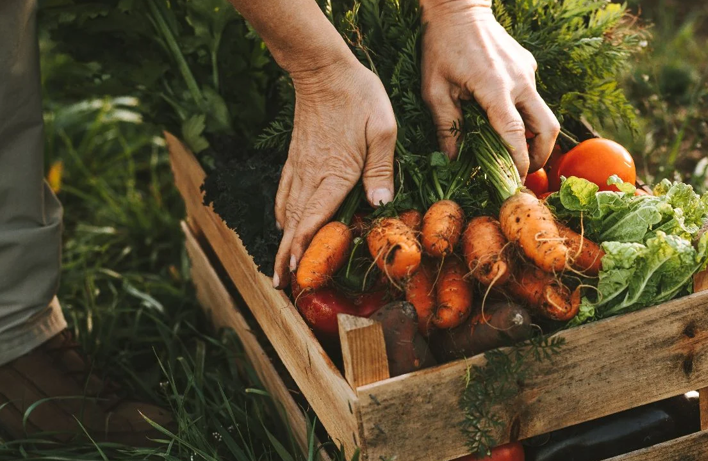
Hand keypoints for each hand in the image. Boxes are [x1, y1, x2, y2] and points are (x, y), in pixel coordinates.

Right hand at [273, 58, 396, 287]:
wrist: (323, 68)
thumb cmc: (359, 96)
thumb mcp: (382, 129)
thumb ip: (381, 168)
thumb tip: (379, 204)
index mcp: (334, 173)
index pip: (314, 219)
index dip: (303, 248)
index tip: (294, 273)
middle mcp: (312, 175)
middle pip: (295, 223)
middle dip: (286, 255)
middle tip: (281, 284)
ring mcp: (300, 166)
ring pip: (287, 210)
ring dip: (283, 239)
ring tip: (280, 264)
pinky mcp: (296, 157)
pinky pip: (285, 191)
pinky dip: (282, 213)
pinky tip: (284, 223)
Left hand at [419, 0, 559, 176]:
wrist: (458, 8)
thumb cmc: (441, 47)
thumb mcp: (434, 89)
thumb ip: (445, 125)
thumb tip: (451, 159)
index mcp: (495, 87)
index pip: (515, 133)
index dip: (518, 160)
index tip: (515, 179)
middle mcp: (519, 80)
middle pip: (547, 127)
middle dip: (541, 154)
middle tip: (524, 170)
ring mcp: (527, 72)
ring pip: (542, 113)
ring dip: (533, 136)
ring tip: (514, 150)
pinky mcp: (528, 66)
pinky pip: (532, 96)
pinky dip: (524, 114)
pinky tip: (502, 117)